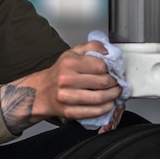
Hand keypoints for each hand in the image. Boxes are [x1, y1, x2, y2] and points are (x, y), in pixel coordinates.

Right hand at [0, 44, 122, 134]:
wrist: (42, 92)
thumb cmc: (60, 72)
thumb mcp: (73, 53)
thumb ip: (92, 46)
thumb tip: (108, 51)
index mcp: (69, 63)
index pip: (101, 65)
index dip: (112, 69)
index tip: (114, 71)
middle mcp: (66, 79)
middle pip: (103, 82)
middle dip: (115, 83)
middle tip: (117, 82)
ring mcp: (67, 97)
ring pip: (100, 98)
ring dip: (113, 96)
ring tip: (115, 92)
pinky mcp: (70, 112)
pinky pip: (94, 111)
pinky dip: (106, 108)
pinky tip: (108, 103)